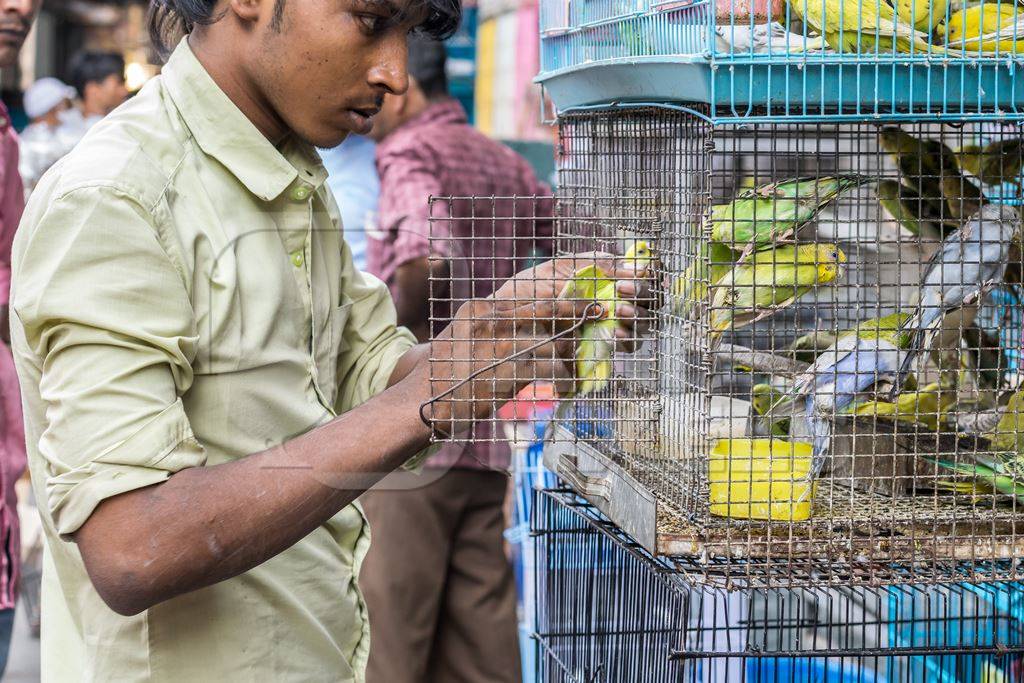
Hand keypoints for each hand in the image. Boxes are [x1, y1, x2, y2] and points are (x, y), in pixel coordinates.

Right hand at [421, 252, 654, 434]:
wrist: (422, 403)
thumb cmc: (445, 373)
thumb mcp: (463, 334)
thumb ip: (495, 325)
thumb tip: (534, 325)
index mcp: (481, 308)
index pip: (533, 295)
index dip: (564, 298)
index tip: (586, 299)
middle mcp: (492, 321)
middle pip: (549, 313)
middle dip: (578, 315)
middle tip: (600, 315)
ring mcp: (501, 347)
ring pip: (555, 344)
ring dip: (572, 355)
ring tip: (579, 364)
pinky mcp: (510, 374)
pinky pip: (552, 372)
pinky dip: (566, 379)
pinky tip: (570, 385)